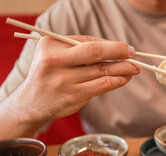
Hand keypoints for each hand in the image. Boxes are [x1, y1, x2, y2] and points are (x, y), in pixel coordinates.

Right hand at [16, 35, 140, 123]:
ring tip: (134, 69)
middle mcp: (55, 61)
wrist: (32, 103)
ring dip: (123, 69)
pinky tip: (124, 79)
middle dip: (119, 52)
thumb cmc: (49, 74)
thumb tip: (114, 48)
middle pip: (96, 53)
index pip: (88, 41)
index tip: (125, 47)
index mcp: (51, 45)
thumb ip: (79, 49)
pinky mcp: (73, 96)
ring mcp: (64, 80)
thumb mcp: (55, 55)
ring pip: (102, 70)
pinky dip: (117, 81)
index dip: (110, 44)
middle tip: (133, 54)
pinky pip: (102, 86)